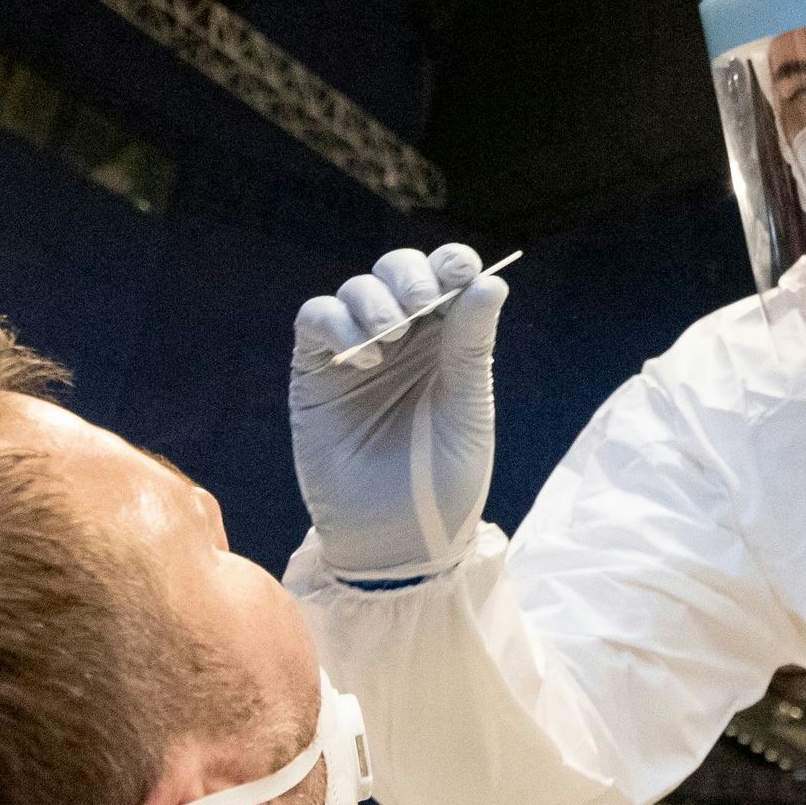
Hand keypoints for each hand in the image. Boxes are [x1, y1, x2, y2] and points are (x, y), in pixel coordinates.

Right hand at [290, 244, 508, 578]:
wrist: (400, 540)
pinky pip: (314, 319)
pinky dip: (335, 321)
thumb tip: (491, 282)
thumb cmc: (444, 481)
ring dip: (374, 298)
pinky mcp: (315, 372)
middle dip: (409, 274)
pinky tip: (360, 354)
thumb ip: (471, 347)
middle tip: (421, 302)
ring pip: (356, 288)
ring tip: (390, 338)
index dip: (452, 264)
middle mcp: (402, 340)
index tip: (461, 273)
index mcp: (447, 342)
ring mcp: (356, 353)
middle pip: (397, 272)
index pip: (447, 280)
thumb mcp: (468, 411)